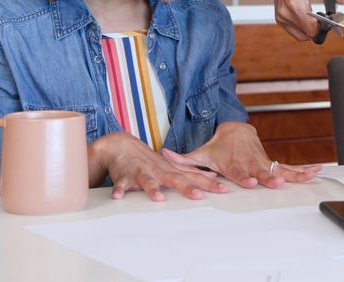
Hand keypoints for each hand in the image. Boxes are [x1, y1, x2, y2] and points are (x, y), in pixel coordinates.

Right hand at [92, 132, 229, 201]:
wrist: (121, 146)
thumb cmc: (150, 161)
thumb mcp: (171, 166)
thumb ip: (190, 173)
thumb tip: (212, 177)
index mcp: (171, 171)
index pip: (193, 177)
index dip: (209, 184)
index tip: (224, 190)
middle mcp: (158, 171)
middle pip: (174, 180)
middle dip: (187, 188)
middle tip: (199, 196)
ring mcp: (141, 173)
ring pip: (148, 182)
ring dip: (152, 189)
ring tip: (158, 197)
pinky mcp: (124, 177)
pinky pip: (121, 185)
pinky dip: (119, 190)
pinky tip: (118, 197)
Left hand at [162, 122, 320, 188]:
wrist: (236, 129)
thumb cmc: (219, 147)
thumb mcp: (201, 152)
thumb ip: (184, 159)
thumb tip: (165, 156)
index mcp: (235, 163)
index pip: (239, 171)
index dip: (244, 176)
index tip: (249, 181)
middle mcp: (251, 162)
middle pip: (261, 171)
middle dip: (268, 177)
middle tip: (275, 183)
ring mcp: (264, 162)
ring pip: (279, 169)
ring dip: (292, 174)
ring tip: (308, 176)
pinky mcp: (272, 164)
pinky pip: (290, 168)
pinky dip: (304, 170)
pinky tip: (318, 171)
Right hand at [271, 0, 343, 40]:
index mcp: (296, 4)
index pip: (312, 30)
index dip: (324, 26)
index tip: (330, 17)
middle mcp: (285, 12)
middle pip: (307, 35)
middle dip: (318, 28)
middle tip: (323, 15)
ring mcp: (280, 15)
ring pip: (300, 35)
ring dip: (309, 29)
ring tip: (315, 14)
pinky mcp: (278, 16)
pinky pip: (293, 30)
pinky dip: (302, 26)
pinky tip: (307, 14)